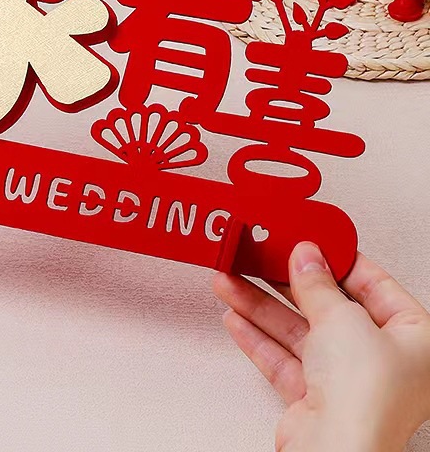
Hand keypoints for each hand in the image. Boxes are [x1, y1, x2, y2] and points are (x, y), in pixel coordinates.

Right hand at [214, 243, 429, 451]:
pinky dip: (257, 337)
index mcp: (413, 339)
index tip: (309, 241)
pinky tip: (235, 317)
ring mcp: (347, 381)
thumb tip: (306, 256)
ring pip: (299, 332)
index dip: (337, 260)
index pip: (374, 285)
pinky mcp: (314, 399)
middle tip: (261, 257)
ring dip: (260, 305)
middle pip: (329, 307)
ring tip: (229, 280)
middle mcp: (384, 361)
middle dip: (286, 282)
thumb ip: (318, 283)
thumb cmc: (364, 395)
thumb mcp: (341, 317)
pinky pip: (284, 358)